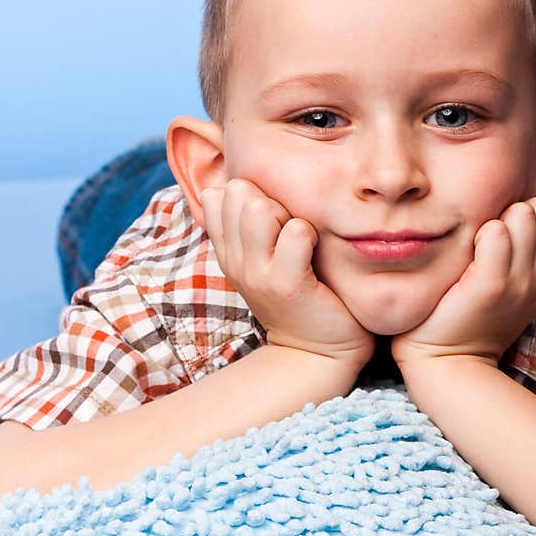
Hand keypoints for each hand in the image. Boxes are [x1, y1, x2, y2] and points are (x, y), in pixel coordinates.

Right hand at [201, 178, 375, 370]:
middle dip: (272, 199)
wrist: (317, 352)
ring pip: (261, 208)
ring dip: (290, 214)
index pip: (218, 196)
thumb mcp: (263, 258)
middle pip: (239, 193)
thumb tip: (231, 183)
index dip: (249, 194)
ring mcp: (258, 274)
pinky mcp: (288, 285)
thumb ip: (248, 223)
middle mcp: (236, 261)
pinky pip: (297, 233)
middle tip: (291, 230)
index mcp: (228, 252)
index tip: (272, 220)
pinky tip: (316, 252)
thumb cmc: (300, 294)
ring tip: (304, 240)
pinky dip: (311, 234)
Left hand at [391, 196, 535, 368]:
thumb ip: (521, 256)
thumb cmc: (467, 318)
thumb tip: (519, 211)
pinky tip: (467, 251)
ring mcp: (519, 281)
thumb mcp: (509, 289)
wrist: (447, 362)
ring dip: (496, 218)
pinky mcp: (491, 284)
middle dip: (513, 211)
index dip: (531, 217)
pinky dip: (479, 232)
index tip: (505, 235)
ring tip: (477, 245)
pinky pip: (495, 232)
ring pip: (523, 214)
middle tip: (487, 239)